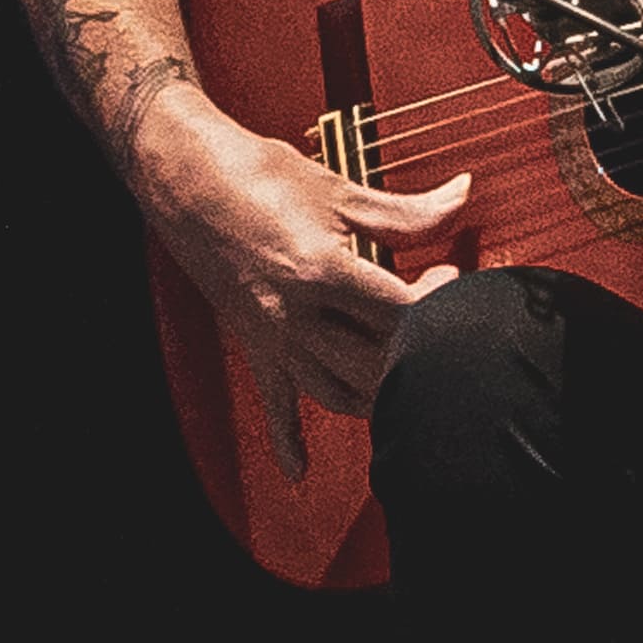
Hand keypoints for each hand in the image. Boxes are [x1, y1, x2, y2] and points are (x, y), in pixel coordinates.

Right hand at [129, 95, 465, 456]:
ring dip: (377, 391)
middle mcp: (294, 315)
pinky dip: (286, 440)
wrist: (181, 172)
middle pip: (377, 362)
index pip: (403, 313)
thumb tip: (462, 197)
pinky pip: (272, 402)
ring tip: (403, 371)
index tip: (448, 277)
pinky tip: (298, 470)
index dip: (440, 300)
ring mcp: (271, 334)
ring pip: (337, 392)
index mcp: (320, 272)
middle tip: (433, 317)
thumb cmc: (253, 172)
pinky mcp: (252, 341)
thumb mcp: (338, 190)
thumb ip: (406, 211)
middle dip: (416, 345)